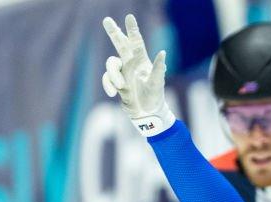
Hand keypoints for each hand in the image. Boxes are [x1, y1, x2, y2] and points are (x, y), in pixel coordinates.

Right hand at [101, 14, 174, 136]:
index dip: (132, 30)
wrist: (146, 114)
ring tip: (122, 87)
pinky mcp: (116, 82)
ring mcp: (123, 73)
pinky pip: (107, 78)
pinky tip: (113, 93)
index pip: (136, 43)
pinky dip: (108, 84)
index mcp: (142, 62)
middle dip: (114, 32)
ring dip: (113, 74)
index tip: (129, 17)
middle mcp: (131, 64)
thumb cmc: (155, 97)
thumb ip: (159, 68)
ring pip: (111, 64)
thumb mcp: (158, 84)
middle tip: (107, 20)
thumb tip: (163, 52)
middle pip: (120, 45)